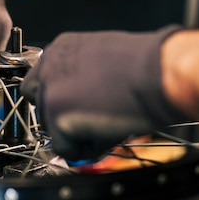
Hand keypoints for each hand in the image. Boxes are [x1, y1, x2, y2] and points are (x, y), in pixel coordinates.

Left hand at [21, 26, 189, 160]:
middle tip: (92, 123)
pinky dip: (84, 151)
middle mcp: (49, 65)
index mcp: (61, 48)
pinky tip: (107, 134)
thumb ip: (82, 76)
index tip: (76, 109)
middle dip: (62, 118)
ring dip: (76, 134)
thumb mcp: (103, 59)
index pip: (42, 80)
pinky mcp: (57, 116)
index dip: (60, 99)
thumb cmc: (145, 65)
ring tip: (108, 124)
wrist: (158, 72)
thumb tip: (80, 100)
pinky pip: (63, 148)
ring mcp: (50, 90)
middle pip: (40, 104)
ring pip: (51, 128)